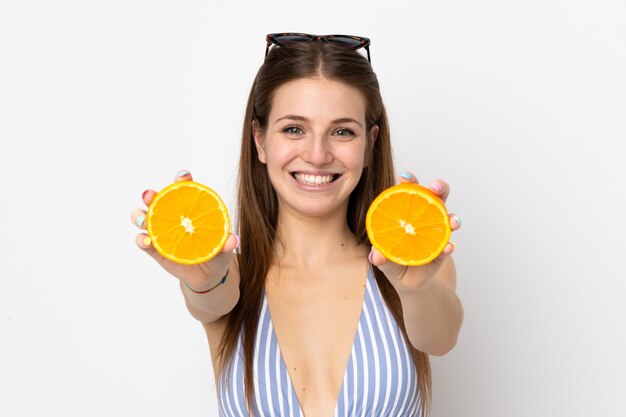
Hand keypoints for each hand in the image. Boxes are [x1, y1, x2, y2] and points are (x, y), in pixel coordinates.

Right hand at [130, 169, 238, 290]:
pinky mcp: (154, 249)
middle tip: (150, 195)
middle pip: (156, 200)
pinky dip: (141, 240)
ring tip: (143, 220)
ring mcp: (160, 231)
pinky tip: (146, 241)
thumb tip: (233, 240)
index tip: (183, 176)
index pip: (184, 189)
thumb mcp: (224, 248)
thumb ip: (227, 243)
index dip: (182, 179)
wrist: (208, 275)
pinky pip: (142, 241)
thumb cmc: (216, 252)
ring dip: (138, 215)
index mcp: (189, 208)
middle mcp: (171, 216)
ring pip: (143, 218)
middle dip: (150, 194)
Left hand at [369, 171, 461, 292]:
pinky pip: (448, 246)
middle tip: (435, 187)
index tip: (405, 177)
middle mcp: (425, 217)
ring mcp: (436, 233)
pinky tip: (448, 247)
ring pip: (448, 218)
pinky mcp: (443, 251)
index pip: (409, 191)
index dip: (410, 181)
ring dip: (452, 217)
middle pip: (435, 196)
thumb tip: (375, 255)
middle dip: (439, 187)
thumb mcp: (382, 259)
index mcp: (408, 212)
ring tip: (452, 221)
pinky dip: (449, 246)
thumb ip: (379, 256)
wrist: (405, 282)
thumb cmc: (392, 260)